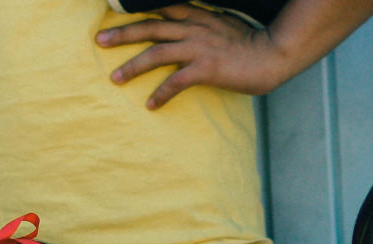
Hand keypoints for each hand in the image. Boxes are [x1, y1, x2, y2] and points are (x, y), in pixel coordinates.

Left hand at [96, 6, 283, 107]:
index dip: (137, 12)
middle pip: (149, 27)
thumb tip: (197, 31)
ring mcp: (198, 47)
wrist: (272, 53)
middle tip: (100, 41)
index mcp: (197, 16)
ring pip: (155, 53)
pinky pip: (176, 81)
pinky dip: (161, 93)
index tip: (116, 15)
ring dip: (132, 66)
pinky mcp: (205, 69)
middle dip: (122, 34)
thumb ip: (207, 25)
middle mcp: (193, 28)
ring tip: (115, 78)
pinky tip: (151, 105)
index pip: (161, 9)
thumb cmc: (253, 43)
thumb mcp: (226, 25)